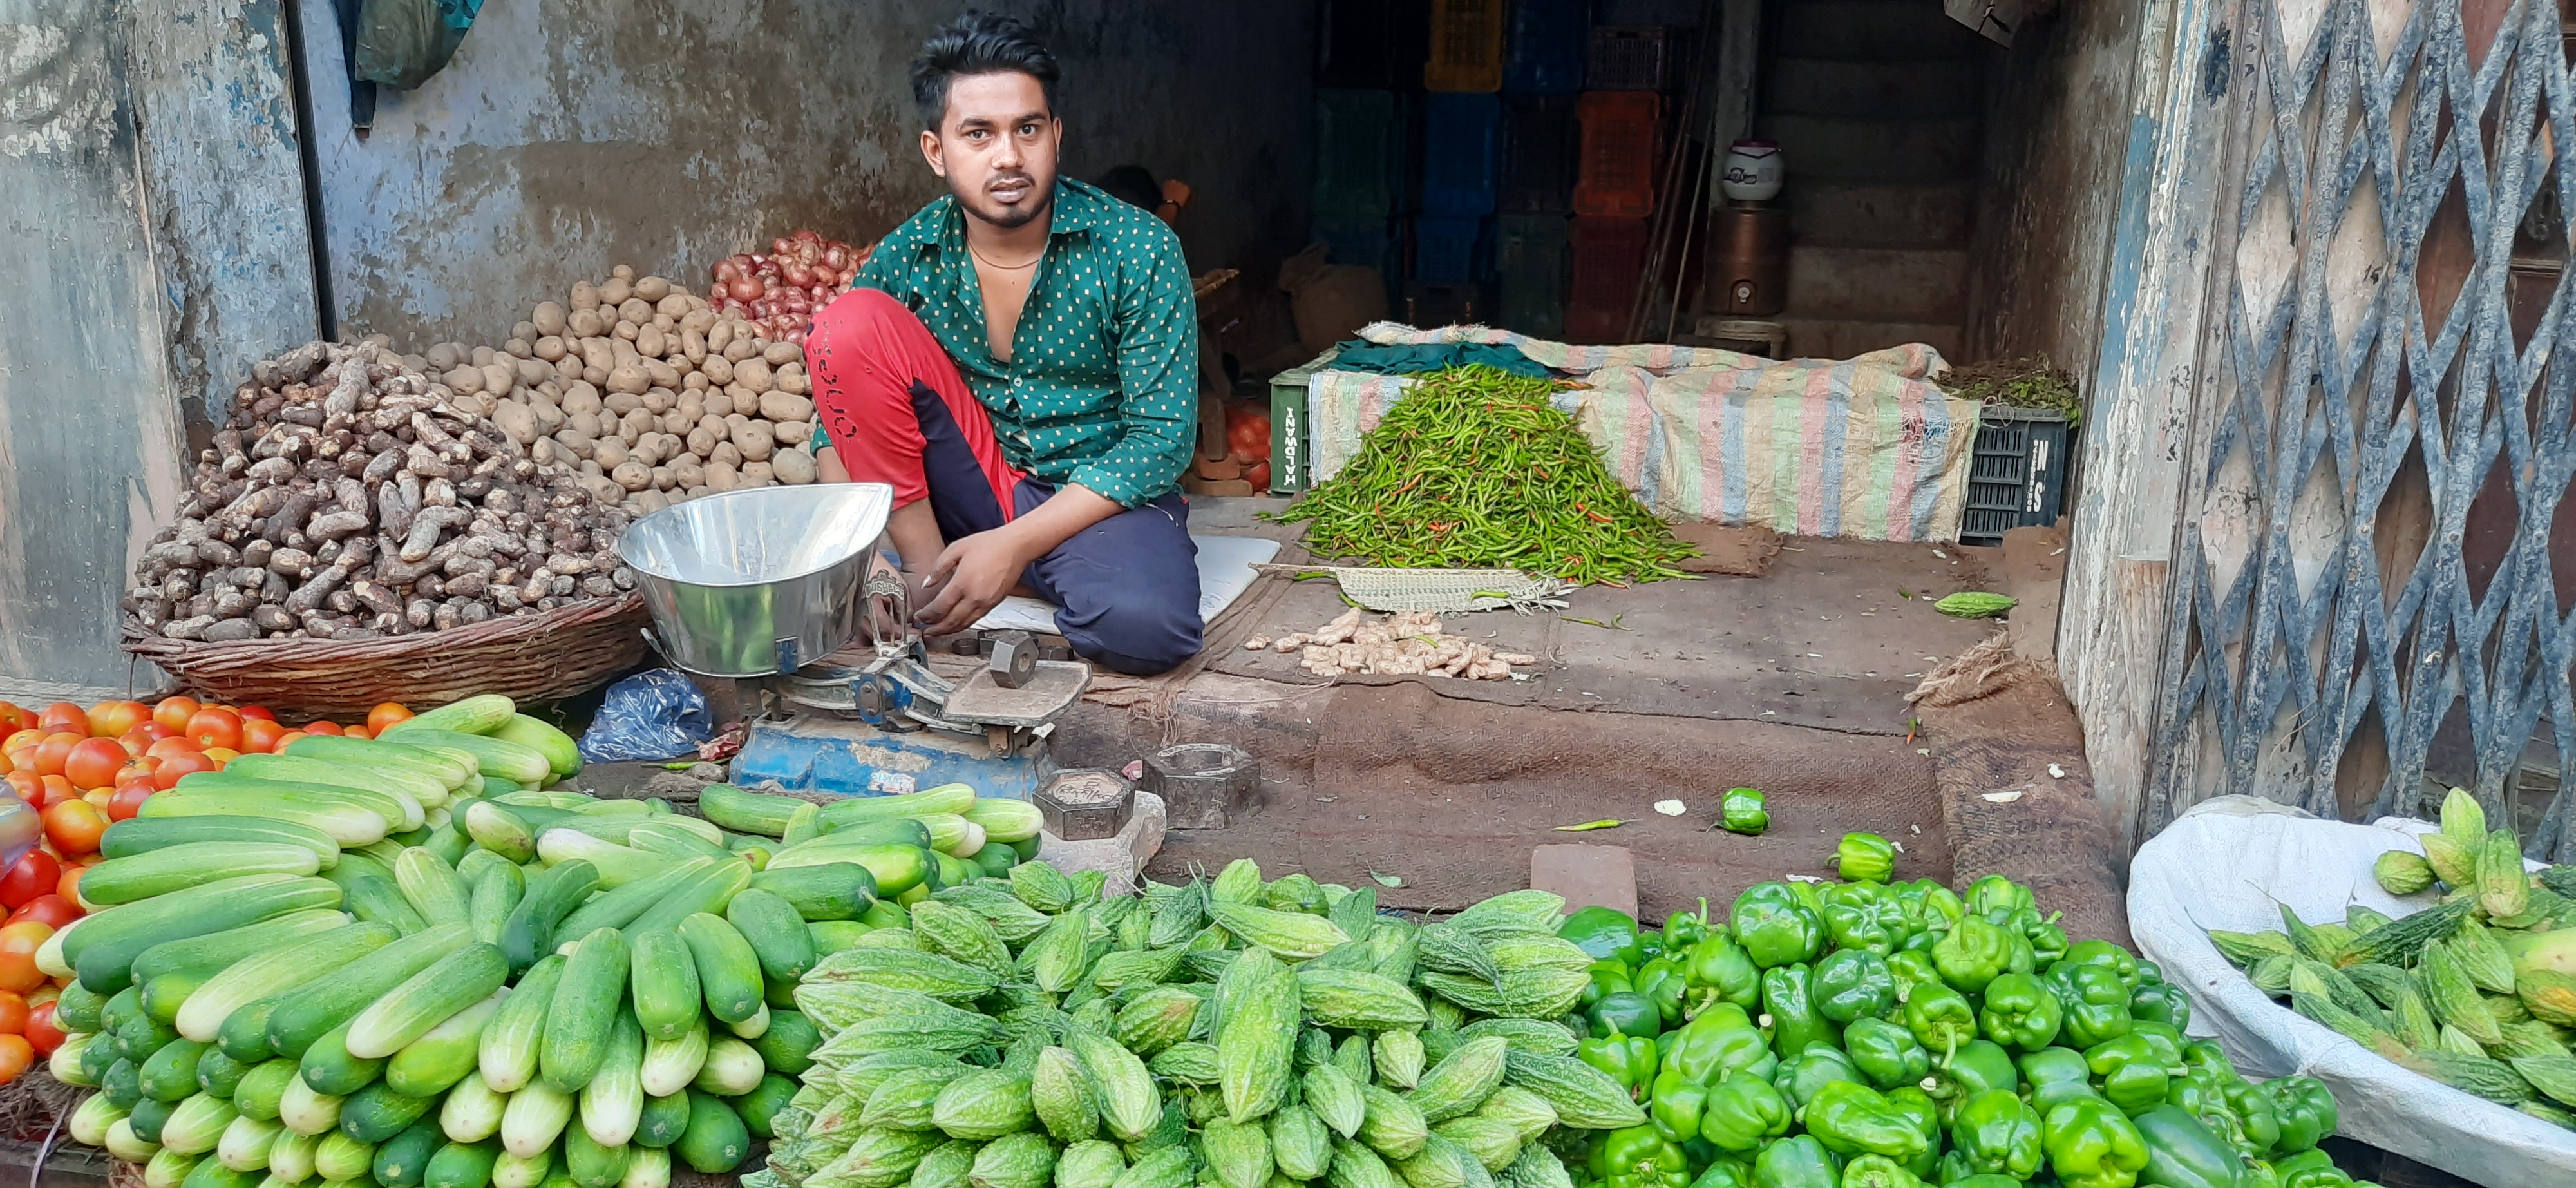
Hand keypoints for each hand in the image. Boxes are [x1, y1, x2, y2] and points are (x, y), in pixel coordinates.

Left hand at [915, 527, 1032, 635]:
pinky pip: (975, 619)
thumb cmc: (989, 544)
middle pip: (950, 622)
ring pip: (963, 624)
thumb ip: (938, 568)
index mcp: (962, 583)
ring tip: (937, 632)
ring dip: (948, 631)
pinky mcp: (994, 604)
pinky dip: (962, 625)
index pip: (939, 608)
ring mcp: (986, 603)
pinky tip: (955, 624)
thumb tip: (927, 584)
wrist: (1016, 547)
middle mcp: (974, 597)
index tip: (919, 616)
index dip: (926, 615)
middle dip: (935, 629)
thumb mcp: (956, 548)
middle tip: (925, 631)